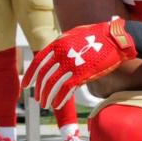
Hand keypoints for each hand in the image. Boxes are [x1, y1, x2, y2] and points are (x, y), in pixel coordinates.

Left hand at [22, 17, 138, 107]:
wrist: (115, 38)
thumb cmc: (98, 36)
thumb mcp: (74, 35)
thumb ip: (63, 46)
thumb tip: (55, 56)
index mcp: (57, 44)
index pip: (38, 62)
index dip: (30, 76)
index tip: (26, 85)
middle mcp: (61, 54)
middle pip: (44, 76)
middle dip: (39, 90)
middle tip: (38, 99)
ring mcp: (71, 65)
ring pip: (52, 85)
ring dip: (47, 97)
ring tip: (46, 105)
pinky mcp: (81, 74)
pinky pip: (65, 90)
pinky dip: (60, 99)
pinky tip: (57, 104)